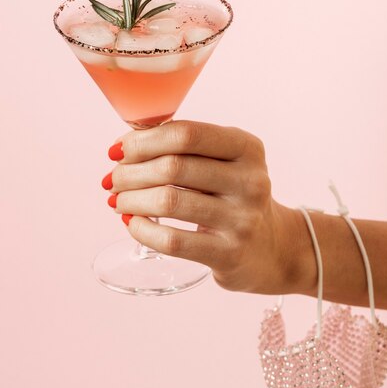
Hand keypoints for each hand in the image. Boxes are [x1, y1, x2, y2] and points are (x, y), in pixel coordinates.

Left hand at [102, 120, 302, 293]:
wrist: (270, 249)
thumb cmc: (233, 198)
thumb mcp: (225, 163)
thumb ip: (185, 149)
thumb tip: (123, 148)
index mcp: (247, 148)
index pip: (186, 134)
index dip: (143, 140)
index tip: (119, 150)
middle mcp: (250, 181)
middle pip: (173, 167)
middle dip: (131, 172)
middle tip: (114, 179)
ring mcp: (242, 219)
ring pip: (169, 201)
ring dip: (131, 199)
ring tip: (118, 201)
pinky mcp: (229, 253)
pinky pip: (172, 240)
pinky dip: (142, 229)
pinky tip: (132, 223)